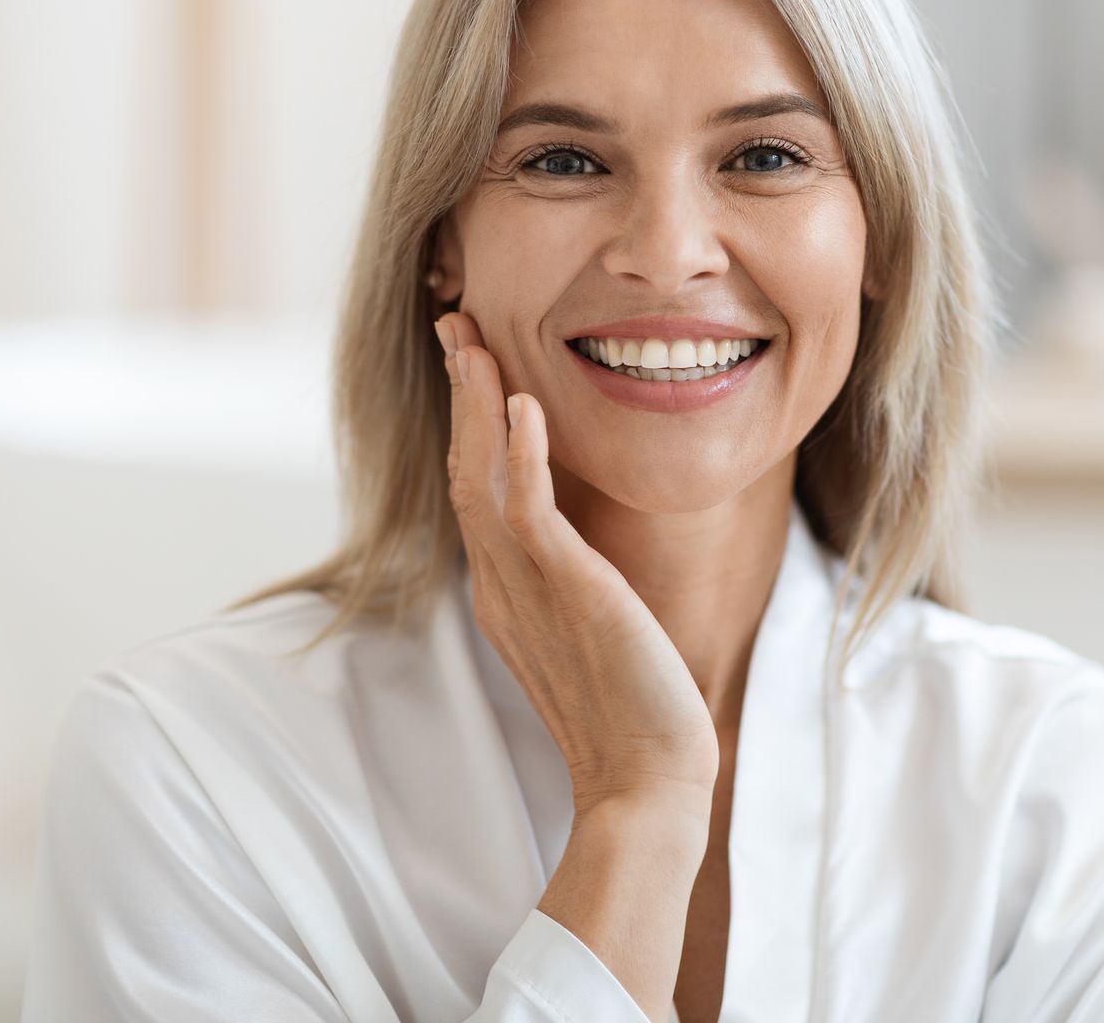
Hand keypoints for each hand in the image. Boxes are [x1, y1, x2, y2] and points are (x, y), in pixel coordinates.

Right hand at [436, 311, 718, 820]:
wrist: (648, 779)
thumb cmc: (633, 712)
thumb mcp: (591, 631)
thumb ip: (569, 584)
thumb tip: (574, 551)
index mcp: (505, 591)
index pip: (476, 488)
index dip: (470, 421)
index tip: (472, 362)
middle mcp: (502, 584)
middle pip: (464, 469)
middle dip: (460, 394)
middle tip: (455, 325)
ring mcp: (526, 589)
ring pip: (483, 477)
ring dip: (478, 405)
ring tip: (474, 343)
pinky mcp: (566, 591)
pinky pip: (529, 511)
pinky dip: (522, 454)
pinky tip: (524, 404)